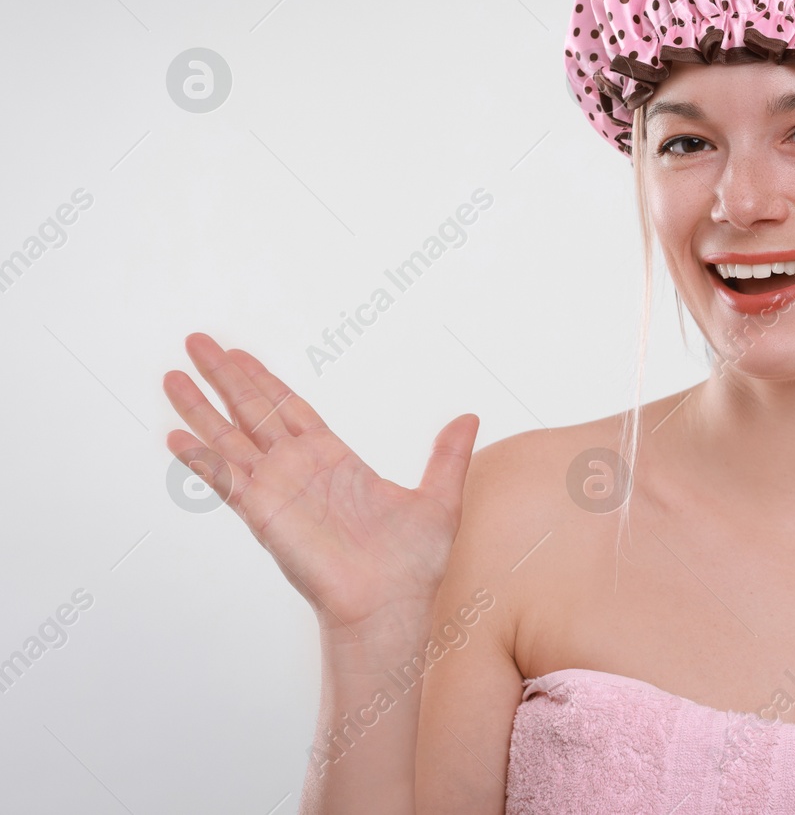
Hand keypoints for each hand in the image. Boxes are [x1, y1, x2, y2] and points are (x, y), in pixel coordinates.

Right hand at [162, 332, 478, 641]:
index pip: (291, 409)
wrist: (392, 606)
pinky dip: (200, 459)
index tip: (239, 355)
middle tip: (197, 342)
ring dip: (200, 407)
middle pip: (253, 411)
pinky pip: (226, 480)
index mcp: (335, 462)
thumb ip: (447, 456)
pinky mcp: (265, 515)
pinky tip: (175, 435)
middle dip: (225, 377)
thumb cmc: (413, 565)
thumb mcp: (440, 498)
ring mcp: (278, 492)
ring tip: (171, 376)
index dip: (264, 381)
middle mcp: (299, 472)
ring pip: (230, 438)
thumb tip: (469, 417)